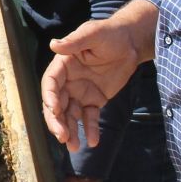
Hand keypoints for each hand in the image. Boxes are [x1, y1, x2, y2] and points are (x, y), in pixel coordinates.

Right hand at [41, 5, 153, 151]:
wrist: (131, 43)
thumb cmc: (109, 33)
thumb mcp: (93, 33)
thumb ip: (75, 41)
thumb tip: (53, 45)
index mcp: (63, 65)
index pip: (50, 83)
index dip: (49, 96)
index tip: (54, 109)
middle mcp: (68, 81)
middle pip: (57, 104)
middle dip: (57, 121)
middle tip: (62, 136)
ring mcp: (80, 92)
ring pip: (70, 115)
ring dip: (70, 131)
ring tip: (74, 147)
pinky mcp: (94, 101)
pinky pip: (89, 118)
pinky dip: (90, 130)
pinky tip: (92, 142)